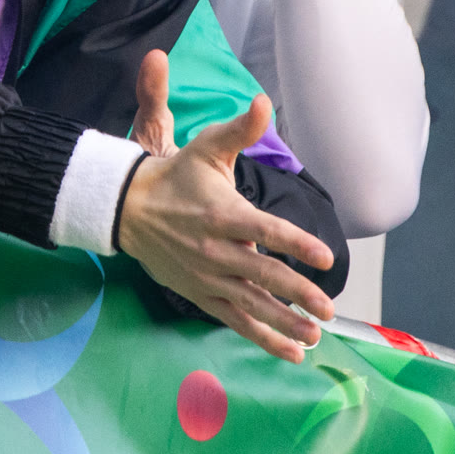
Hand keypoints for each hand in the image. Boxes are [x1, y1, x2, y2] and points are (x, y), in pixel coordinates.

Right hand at [118, 67, 336, 361]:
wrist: (127, 208)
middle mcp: (216, 249)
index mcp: (222, 213)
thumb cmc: (176, 176)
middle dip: (297, 293)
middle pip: (262, 274)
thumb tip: (263, 101)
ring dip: (284, 323)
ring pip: (250, 305)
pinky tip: (292, 352)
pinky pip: (235, 321)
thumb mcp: (205, 148)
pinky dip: (262, 338)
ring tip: (315, 336)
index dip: (296, 243)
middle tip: (327, 308)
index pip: (265, 230)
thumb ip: (240, 130)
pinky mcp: (200, 294)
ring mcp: (207, 276)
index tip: (325, 257)